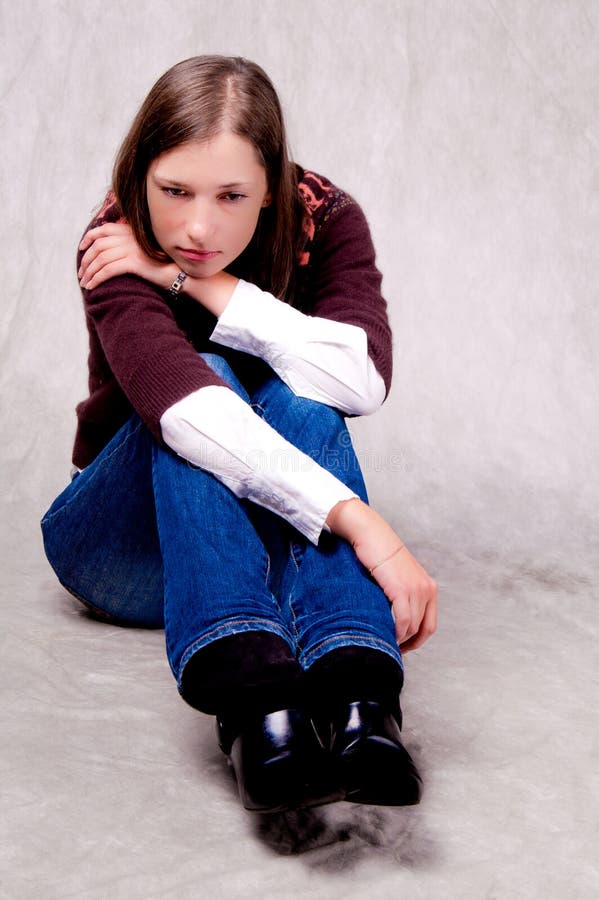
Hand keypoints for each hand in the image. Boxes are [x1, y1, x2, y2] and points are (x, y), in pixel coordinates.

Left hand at [78, 222, 177, 290]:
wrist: (182, 275)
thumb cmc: (165, 267)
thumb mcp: (146, 251)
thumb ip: (130, 246)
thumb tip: (112, 254)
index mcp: (132, 232)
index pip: (104, 229)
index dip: (89, 238)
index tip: (81, 248)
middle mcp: (131, 237)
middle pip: (98, 246)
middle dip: (86, 260)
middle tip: (81, 273)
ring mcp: (132, 249)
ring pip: (101, 259)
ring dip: (89, 272)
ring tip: (84, 283)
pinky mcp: (134, 262)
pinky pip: (108, 270)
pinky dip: (97, 278)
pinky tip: (92, 287)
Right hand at [326, 498, 437, 650]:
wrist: (371, 535)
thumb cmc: (378, 555)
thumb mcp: (398, 576)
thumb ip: (402, 594)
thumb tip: (394, 618)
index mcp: (429, 588)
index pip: (429, 625)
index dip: (417, 641)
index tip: (402, 647)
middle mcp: (427, 589)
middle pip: (422, 629)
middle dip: (408, 644)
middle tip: (391, 650)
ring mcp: (417, 590)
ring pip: (412, 628)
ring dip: (399, 639)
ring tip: (384, 642)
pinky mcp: (402, 590)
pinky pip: (403, 621)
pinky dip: (395, 633)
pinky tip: (384, 634)